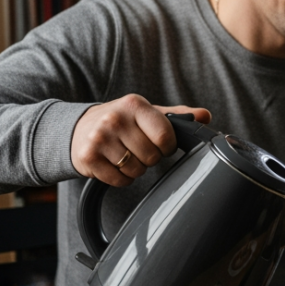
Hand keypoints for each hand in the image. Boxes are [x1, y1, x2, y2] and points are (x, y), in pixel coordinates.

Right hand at [71, 94, 211, 186]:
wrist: (79, 128)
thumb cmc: (122, 121)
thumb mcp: (148, 113)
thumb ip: (177, 115)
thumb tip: (205, 116)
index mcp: (135, 104)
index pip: (165, 136)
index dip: (167, 146)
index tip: (161, 144)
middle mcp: (115, 119)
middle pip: (152, 157)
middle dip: (150, 158)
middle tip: (138, 149)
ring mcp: (99, 138)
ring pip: (136, 170)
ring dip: (135, 169)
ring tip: (125, 155)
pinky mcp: (88, 157)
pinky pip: (119, 180)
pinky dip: (121, 178)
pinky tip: (114, 164)